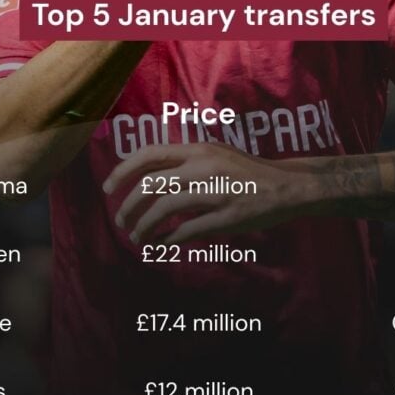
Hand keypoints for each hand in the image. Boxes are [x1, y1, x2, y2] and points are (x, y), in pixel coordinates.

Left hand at [103, 143, 319, 244]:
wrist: (286, 185)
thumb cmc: (246, 171)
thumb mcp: (215, 154)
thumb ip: (184, 161)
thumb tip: (148, 176)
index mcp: (198, 149)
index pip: (149, 154)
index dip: (123, 171)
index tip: (108, 188)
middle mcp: (203, 166)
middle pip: (151, 185)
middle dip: (128, 206)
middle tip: (120, 221)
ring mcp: (215, 191)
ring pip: (164, 210)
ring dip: (144, 226)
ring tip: (136, 237)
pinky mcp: (226, 217)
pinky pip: (187, 231)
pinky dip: (168, 240)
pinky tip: (160, 245)